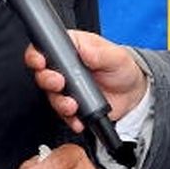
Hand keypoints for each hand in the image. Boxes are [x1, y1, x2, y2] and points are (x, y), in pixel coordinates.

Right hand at [24, 31, 147, 132]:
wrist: (132, 93)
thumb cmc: (122, 68)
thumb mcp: (115, 56)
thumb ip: (99, 52)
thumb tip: (84, 48)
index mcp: (71, 49)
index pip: (45, 48)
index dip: (37, 55)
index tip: (41, 61)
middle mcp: (64, 69)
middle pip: (43, 74)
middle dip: (47, 80)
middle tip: (59, 83)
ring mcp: (67, 88)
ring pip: (52, 96)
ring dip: (59, 103)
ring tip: (73, 106)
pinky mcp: (72, 106)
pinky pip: (64, 115)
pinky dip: (70, 119)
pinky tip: (78, 120)